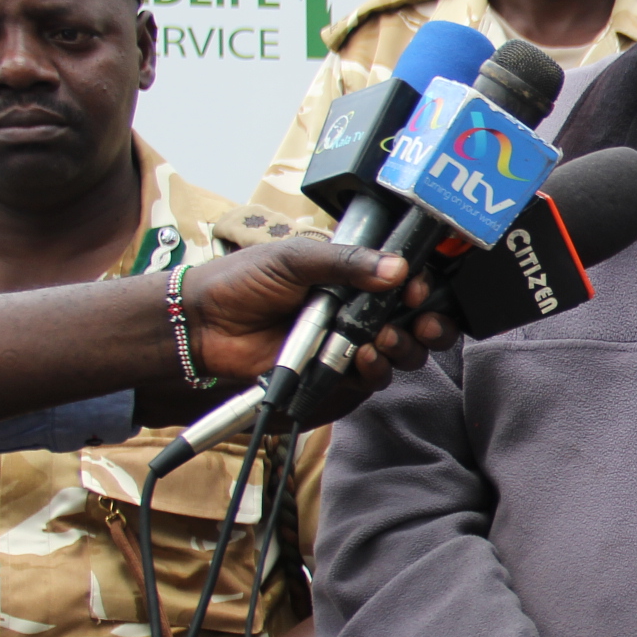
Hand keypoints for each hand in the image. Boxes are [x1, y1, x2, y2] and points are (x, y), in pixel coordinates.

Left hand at [179, 236, 455, 389]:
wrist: (205, 325)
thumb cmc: (243, 282)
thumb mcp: (296, 258)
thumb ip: (347, 262)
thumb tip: (398, 268)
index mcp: (353, 275)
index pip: (406, 281)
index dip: (422, 287)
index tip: (417, 287)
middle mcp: (359, 309)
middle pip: (418, 321)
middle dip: (430, 322)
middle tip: (422, 319)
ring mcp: (349, 342)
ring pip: (403, 352)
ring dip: (404, 346)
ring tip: (384, 338)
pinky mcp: (336, 373)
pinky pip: (373, 378)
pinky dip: (375, 369)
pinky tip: (364, 357)